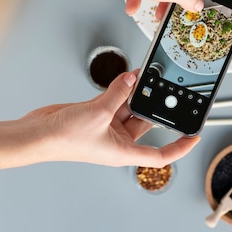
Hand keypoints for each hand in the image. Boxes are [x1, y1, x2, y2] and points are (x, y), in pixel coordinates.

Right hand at [21, 70, 199, 167]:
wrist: (38, 134)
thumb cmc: (64, 139)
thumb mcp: (99, 113)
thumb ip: (117, 94)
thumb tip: (131, 80)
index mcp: (123, 152)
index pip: (159, 155)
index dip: (179, 147)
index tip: (192, 137)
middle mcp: (117, 141)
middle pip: (144, 123)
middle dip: (152, 106)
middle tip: (164, 90)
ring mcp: (105, 127)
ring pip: (128, 108)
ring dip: (134, 94)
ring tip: (145, 77)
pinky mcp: (94, 114)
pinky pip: (113, 100)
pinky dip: (119, 90)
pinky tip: (125, 77)